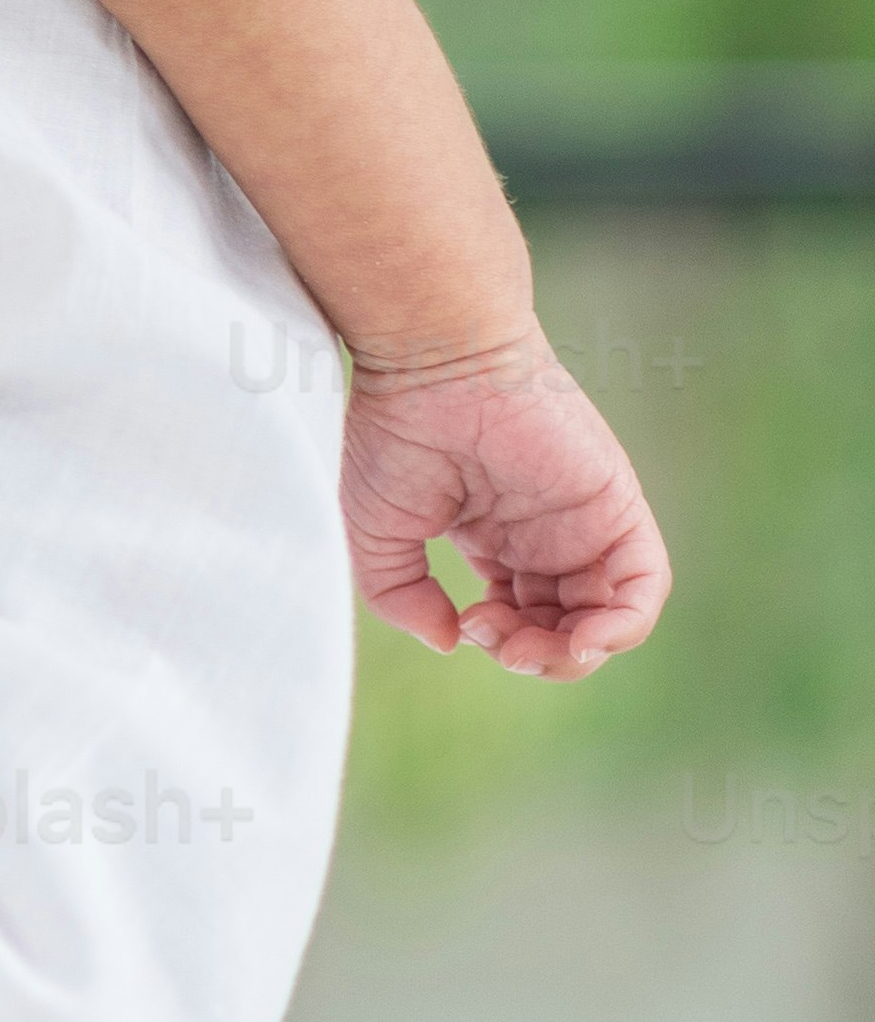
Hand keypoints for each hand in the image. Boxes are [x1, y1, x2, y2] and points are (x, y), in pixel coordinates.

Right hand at [341, 335, 671, 674]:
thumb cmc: (397, 430)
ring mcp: (585, 521)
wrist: (432, 365)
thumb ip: (401, 598)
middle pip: (566, 625)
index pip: (521, 615)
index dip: (501, 641)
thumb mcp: (377, 533)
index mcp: (497, 535)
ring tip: (527, 646)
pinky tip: (581, 640)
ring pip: (608, 616)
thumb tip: (449, 640)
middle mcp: (547, 532)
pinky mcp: (616, 505)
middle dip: (535, 656)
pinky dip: (624, 626)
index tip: (463, 624)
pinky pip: (644, 584)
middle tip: (494, 640)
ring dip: (572, 653)